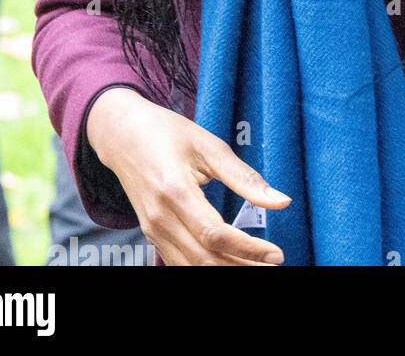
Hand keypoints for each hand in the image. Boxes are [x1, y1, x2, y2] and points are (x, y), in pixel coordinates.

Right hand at [86, 87, 289, 265]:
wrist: (123, 136)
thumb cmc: (168, 133)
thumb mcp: (209, 146)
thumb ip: (244, 177)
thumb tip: (281, 201)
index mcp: (175, 192)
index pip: (215, 235)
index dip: (248, 249)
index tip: (275, 254)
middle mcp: (160, 218)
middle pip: (204, 258)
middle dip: (242, 266)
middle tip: (273, 264)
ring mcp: (152, 230)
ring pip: (191, 266)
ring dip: (225, 270)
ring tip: (256, 267)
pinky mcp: (152, 234)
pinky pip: (179, 261)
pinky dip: (205, 267)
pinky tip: (228, 262)